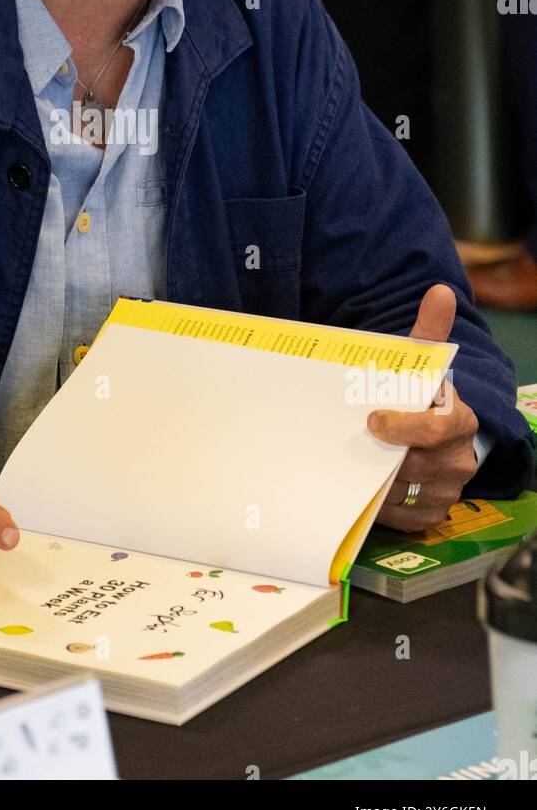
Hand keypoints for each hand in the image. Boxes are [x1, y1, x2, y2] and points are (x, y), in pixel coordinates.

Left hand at [369, 285, 479, 532]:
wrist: (429, 436)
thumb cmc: (418, 399)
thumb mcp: (420, 365)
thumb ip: (428, 332)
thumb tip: (439, 292)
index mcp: (460, 423)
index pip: (434, 429)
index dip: (402, 427)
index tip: (371, 419)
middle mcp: (459, 461)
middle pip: (412, 465)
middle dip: (378, 456)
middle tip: (350, 444)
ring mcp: (446, 492)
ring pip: (401, 493)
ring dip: (372, 480)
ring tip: (349, 463)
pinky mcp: (429, 516)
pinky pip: (399, 518)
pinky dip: (377, 505)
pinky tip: (360, 487)